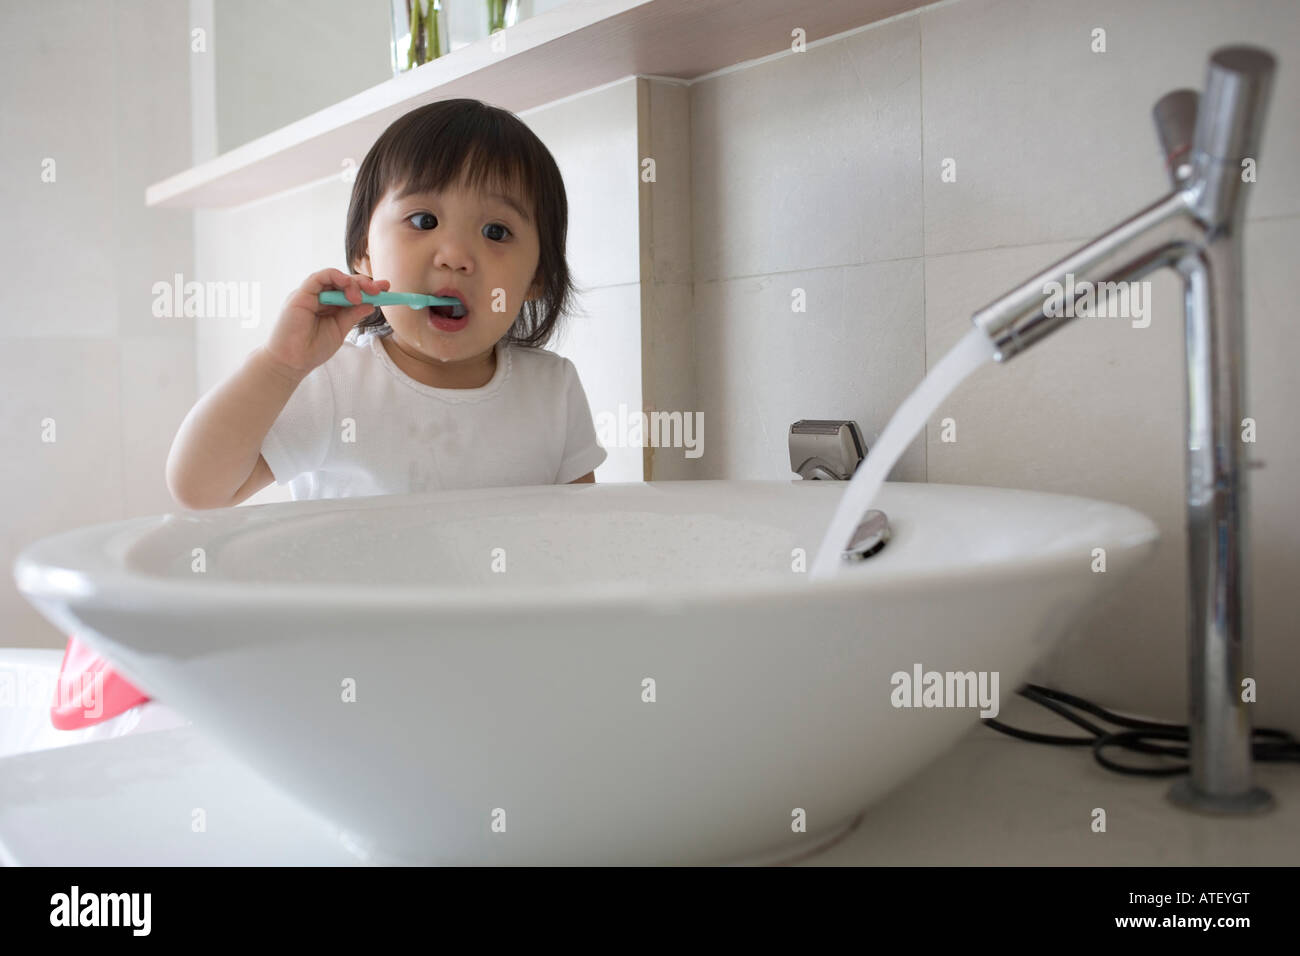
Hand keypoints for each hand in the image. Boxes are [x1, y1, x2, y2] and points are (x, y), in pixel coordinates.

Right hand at [262, 269, 389, 374]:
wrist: (292, 362)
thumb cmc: (312, 349)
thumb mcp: (340, 330)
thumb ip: (353, 315)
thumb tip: (371, 304)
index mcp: (329, 305)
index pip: (350, 291)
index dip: (368, 288)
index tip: (386, 290)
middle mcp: (319, 297)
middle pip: (344, 281)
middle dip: (364, 283)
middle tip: (380, 289)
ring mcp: (309, 294)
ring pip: (333, 277)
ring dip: (352, 283)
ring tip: (360, 297)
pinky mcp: (300, 294)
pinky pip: (319, 277)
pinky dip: (336, 278)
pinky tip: (349, 290)